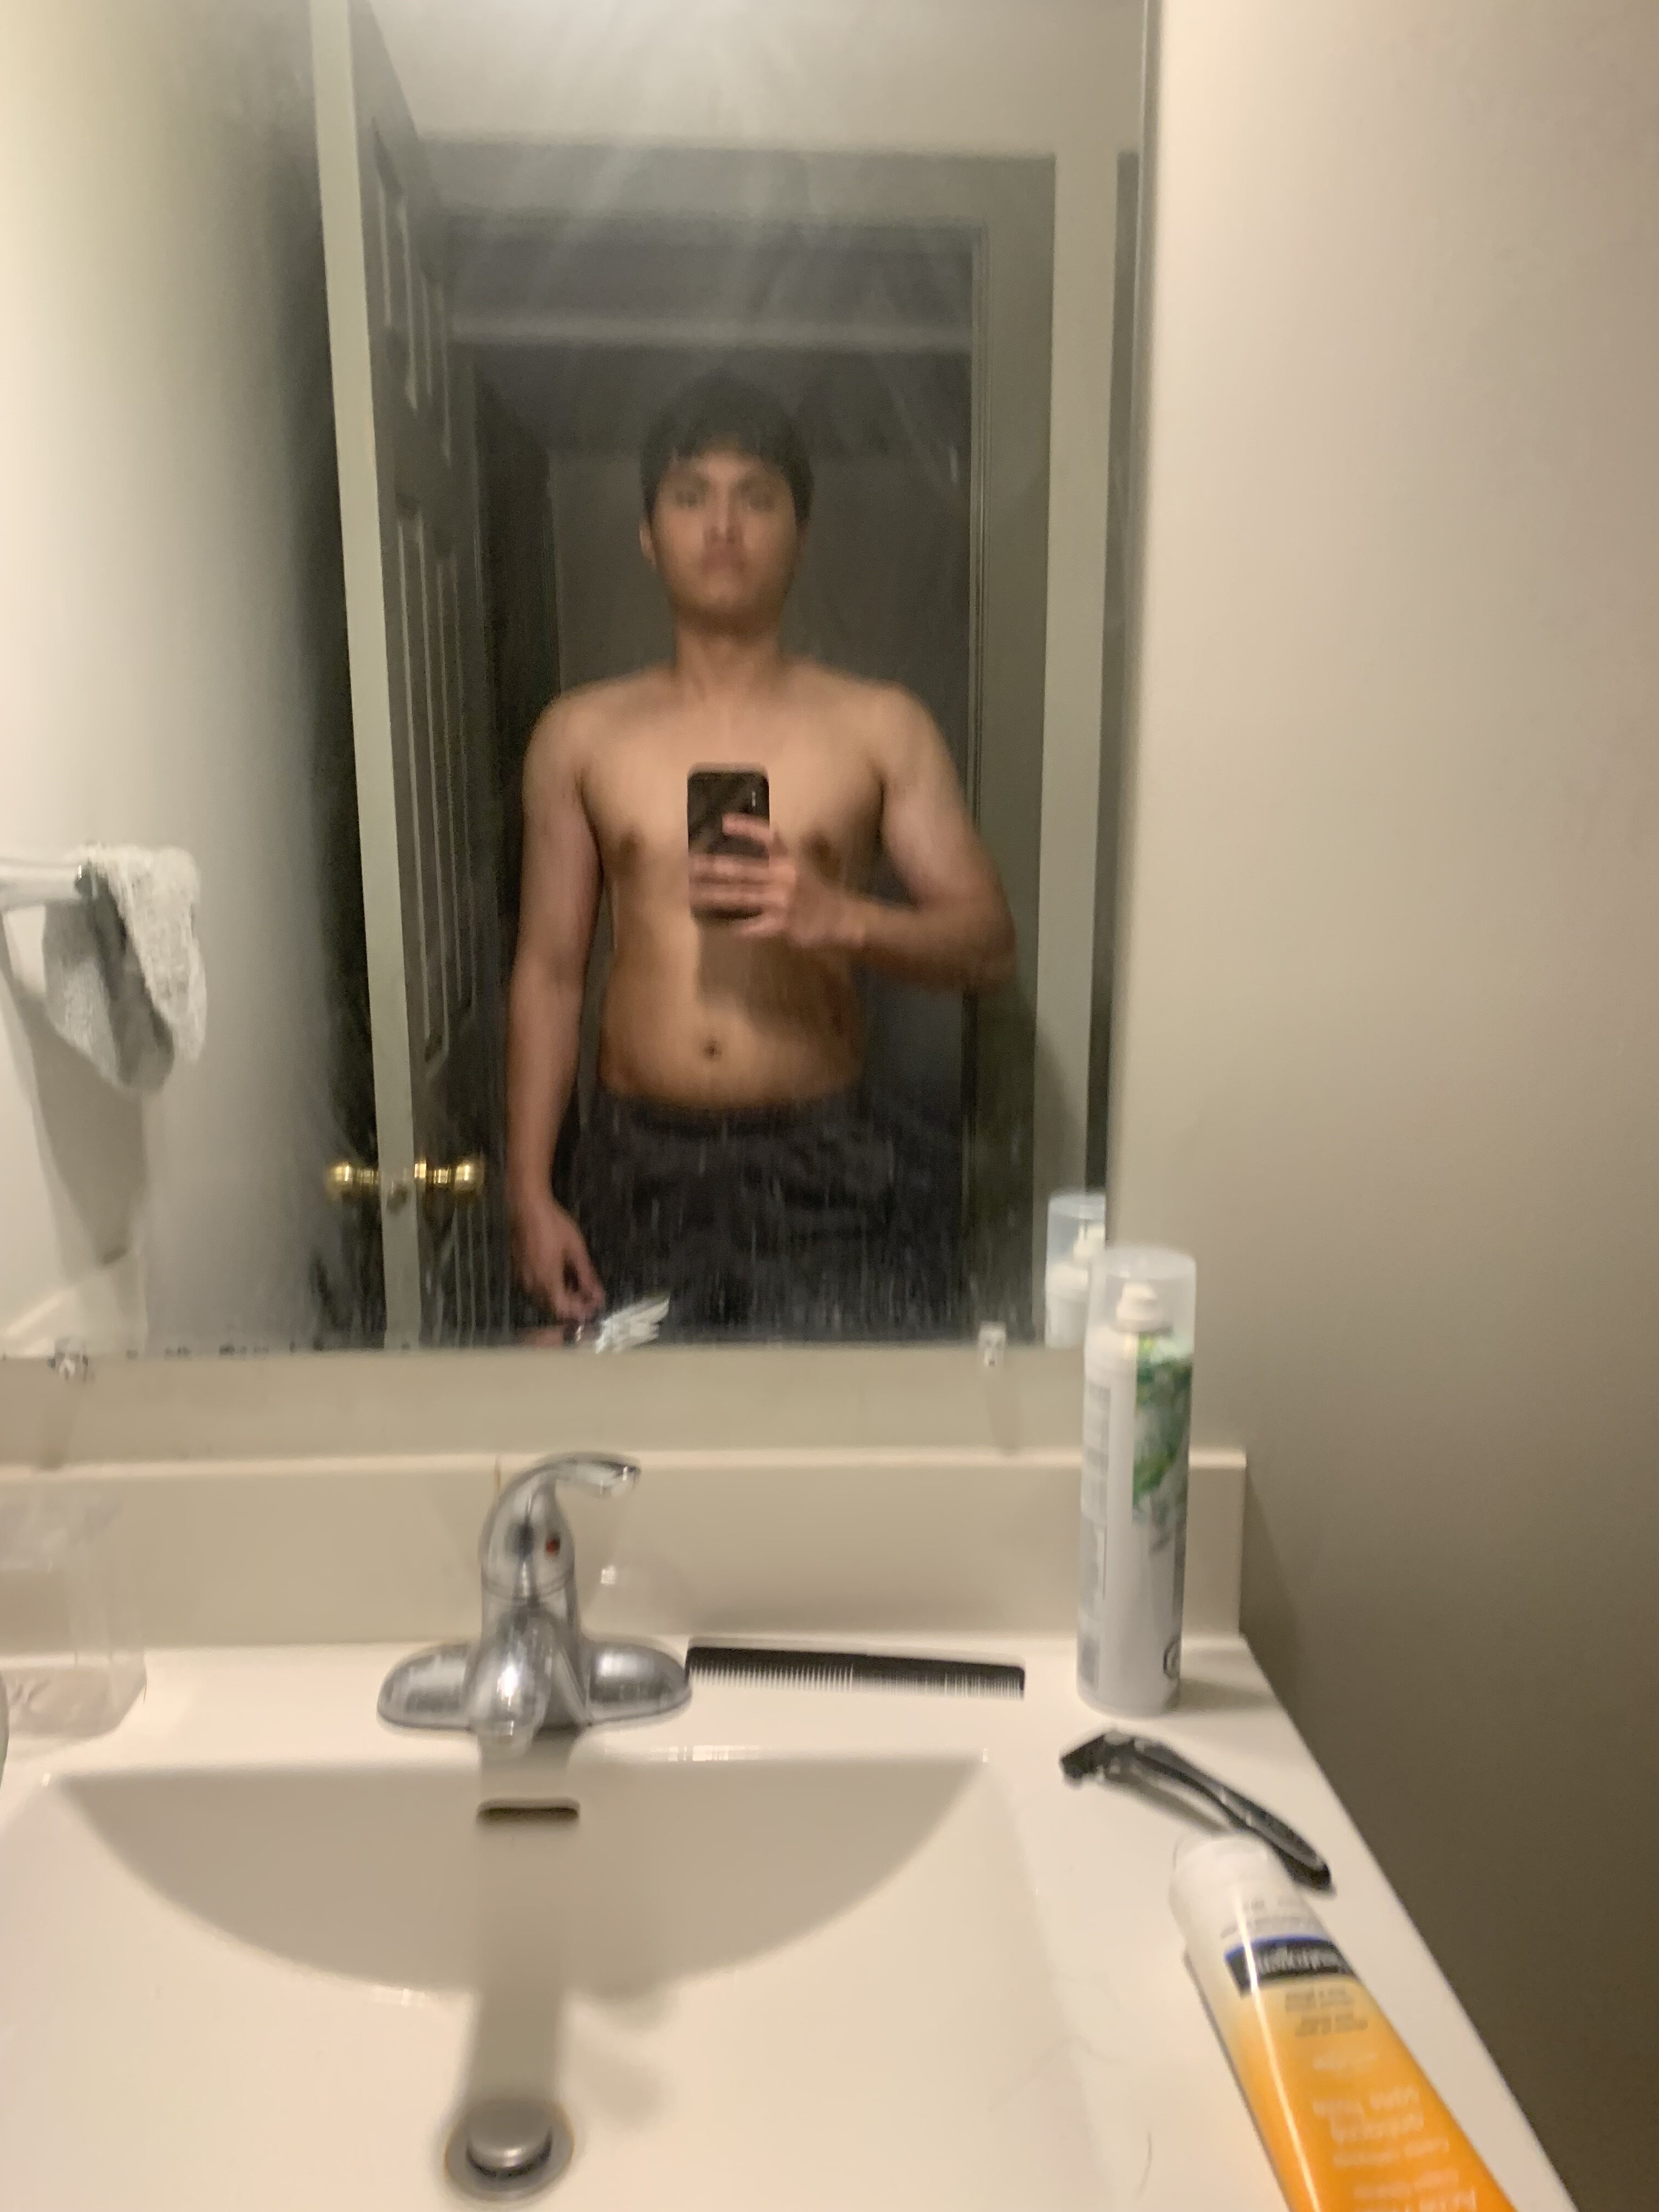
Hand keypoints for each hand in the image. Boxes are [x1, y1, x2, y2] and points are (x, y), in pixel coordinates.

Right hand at [510, 1191, 603, 1322]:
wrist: (527, 1207)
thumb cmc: (554, 1225)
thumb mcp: (576, 1250)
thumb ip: (586, 1275)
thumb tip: (597, 1295)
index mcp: (547, 1281)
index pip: (563, 1310)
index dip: (580, 1312)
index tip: (594, 1304)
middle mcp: (532, 1284)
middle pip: (553, 1307)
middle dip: (573, 1304)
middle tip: (590, 1293)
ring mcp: (523, 1277)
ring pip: (544, 1298)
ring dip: (562, 1295)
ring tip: (579, 1283)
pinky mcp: (519, 1269)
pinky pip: (536, 1287)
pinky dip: (551, 1287)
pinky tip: (562, 1274)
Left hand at [688, 817, 857, 948]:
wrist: (840, 920)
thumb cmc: (820, 890)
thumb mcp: (810, 863)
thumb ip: (794, 847)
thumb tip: (781, 830)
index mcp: (790, 859)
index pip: (768, 837)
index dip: (747, 828)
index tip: (724, 822)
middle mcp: (785, 877)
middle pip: (743, 869)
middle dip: (714, 867)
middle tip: (690, 864)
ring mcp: (781, 902)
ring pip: (740, 897)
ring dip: (713, 895)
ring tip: (692, 893)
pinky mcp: (780, 925)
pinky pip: (750, 926)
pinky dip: (732, 926)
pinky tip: (714, 924)